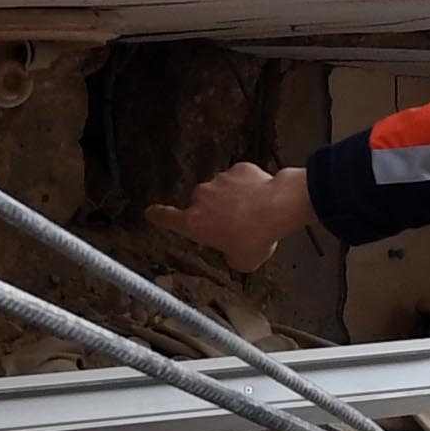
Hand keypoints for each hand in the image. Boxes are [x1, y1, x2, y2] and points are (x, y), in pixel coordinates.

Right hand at [149, 161, 313, 269]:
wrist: (278, 207)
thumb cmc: (256, 236)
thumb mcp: (241, 261)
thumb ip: (230, 256)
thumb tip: (235, 251)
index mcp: (194, 223)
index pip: (167, 218)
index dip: (158, 216)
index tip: (151, 212)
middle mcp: (201, 199)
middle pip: (202, 207)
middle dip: (215, 215)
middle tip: (236, 228)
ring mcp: (219, 180)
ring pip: (222, 192)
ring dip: (233, 201)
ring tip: (253, 215)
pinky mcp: (237, 169)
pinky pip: (239, 179)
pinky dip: (248, 187)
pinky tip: (261, 199)